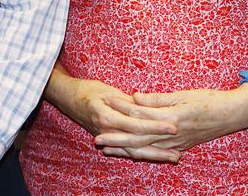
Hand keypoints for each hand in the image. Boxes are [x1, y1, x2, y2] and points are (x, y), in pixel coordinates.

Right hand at [50, 77, 179, 161]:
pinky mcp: (108, 140)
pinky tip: (154, 157)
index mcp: (109, 117)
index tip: (174, 126)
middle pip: (138, 144)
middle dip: (159, 149)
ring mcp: (108, 138)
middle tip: (179, 153)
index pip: (137, 125)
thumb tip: (148, 107)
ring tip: (173, 157)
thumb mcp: (109, 91)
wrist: (68, 98)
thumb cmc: (89, 90)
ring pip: (133, 151)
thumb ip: (128, 102)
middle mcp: (108, 132)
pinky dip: (141, 155)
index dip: (156, 127)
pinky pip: (125, 151)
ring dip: (154, 155)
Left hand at [97, 87, 247, 154]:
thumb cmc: (209, 100)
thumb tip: (135, 98)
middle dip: (116, 139)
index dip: (121, 109)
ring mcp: (175, 144)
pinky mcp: (179, 147)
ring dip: (125, 150)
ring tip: (107, 149)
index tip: (106, 103)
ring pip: (145, 149)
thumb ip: (158, 99)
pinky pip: (156, 153)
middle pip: (138, 139)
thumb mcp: (183, 95)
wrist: (232, 115)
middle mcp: (171, 135)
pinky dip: (141, 154)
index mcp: (171, 119)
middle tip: (97, 139)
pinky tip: (129, 154)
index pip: (140, 115)